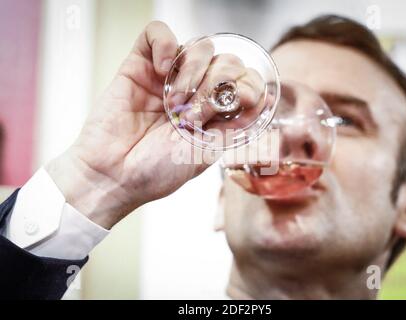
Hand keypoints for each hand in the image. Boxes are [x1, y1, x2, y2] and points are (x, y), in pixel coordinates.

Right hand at [46, 21, 263, 228]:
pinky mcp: (140, 65)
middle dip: (215, 88)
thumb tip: (265, 100)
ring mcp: (168, 76)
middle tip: (193, 117)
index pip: (244, 80)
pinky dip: (165, 44)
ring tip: (174, 104)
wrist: (114, 176)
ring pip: (200, 47)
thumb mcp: (207, 153)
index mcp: (213, 112)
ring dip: (193, 73)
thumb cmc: (157, 171)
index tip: (240, 101)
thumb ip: (235, 124)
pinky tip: (161, 70)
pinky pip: (157, 33)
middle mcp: (195, 91)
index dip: (248, 84)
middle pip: (226, 61)